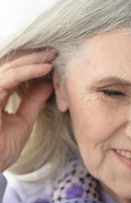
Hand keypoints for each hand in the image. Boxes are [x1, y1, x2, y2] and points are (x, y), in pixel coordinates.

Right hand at [0, 49, 55, 171]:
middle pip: (8, 64)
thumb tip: (47, 85)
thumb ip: (32, 103)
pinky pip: (8, 77)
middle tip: (54, 50)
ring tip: (53, 56)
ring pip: (8, 66)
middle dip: (31, 56)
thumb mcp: (21, 122)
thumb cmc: (0, 151)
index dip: (30, 64)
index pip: (10, 73)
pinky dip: (27, 70)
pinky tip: (45, 68)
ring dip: (32, 59)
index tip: (51, 60)